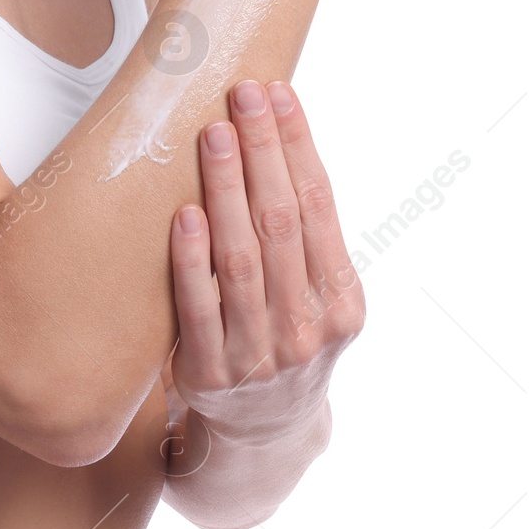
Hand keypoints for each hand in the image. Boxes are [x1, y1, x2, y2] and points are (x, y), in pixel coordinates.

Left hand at [168, 79, 363, 444]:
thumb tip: (273, 133)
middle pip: (283, 222)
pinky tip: (185, 213)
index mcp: (343, 300)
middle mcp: (309, 326)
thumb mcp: (316, 296)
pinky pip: (200, 306)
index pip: (320, 206)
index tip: (279, 94)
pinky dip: (193, 258)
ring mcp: (261, 353)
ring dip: (227, 188)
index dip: (299, 145)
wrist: (264, 434)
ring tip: (214, 133)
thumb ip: (302, 235)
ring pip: (244, 257)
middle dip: (263, 150)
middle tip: (243, 94)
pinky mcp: (211, 372)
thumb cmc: (287, 337)